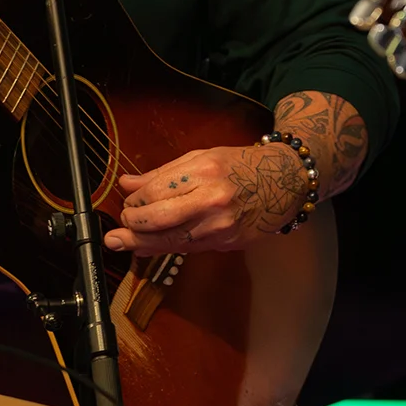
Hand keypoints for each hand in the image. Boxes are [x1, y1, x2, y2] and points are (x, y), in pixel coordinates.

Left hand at [104, 143, 311, 254]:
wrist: (284, 181)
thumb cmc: (241, 166)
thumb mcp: (203, 157)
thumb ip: (163, 173)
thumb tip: (127, 184)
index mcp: (205, 171)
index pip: (155, 191)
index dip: (135, 199)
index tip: (129, 200)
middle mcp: (212, 199)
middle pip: (158, 220)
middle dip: (133, 224)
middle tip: (121, 224)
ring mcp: (220, 225)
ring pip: (170, 241)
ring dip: (141, 242)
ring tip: (121, 241)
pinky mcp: (226, 242)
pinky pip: (187, 248)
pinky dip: (164, 248)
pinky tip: (148, 246)